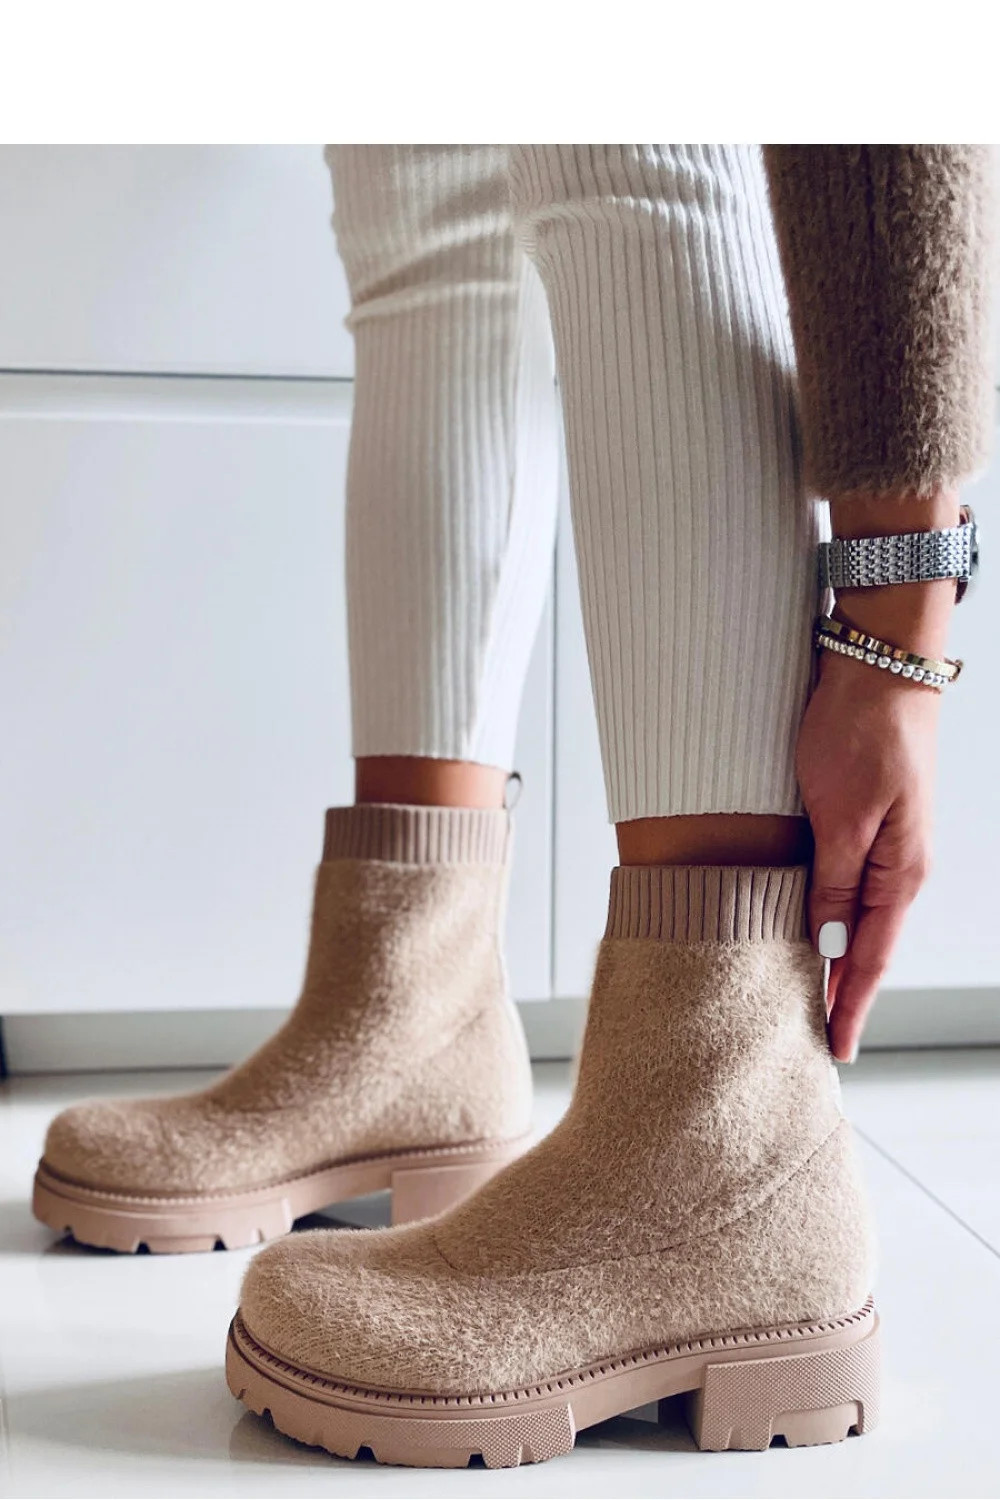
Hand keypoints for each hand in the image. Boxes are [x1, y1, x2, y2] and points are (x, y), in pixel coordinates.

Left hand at [795, 646, 939, 1060]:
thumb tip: (831, 947)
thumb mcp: (840, 815)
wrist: (878, 662)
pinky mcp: (868, 820)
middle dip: (842, 993)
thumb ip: (833, 884)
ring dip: (835, 957)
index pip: (870, 960)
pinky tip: (812, 930)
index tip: (834, 1051)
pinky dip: (831, 916)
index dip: (851, 1008)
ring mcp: (886, 843)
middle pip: (866, 946)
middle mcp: (898, 866)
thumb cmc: (861, 730)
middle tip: (814, 1039)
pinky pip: (848, 884)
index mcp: (899, 872)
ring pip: (856, 917)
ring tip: (808, 997)